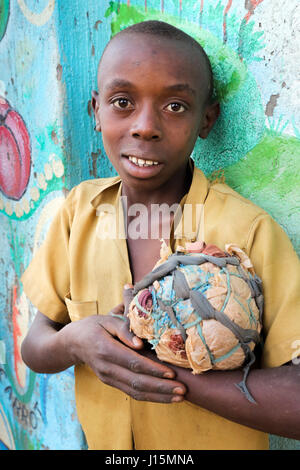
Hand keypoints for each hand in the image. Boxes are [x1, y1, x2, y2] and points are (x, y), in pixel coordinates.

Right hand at [64, 286, 185, 403]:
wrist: (72, 343)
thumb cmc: (93, 326)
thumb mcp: (107, 320)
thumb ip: (124, 329)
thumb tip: (140, 344)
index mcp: (105, 349)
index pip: (132, 363)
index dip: (153, 369)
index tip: (172, 373)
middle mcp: (106, 368)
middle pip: (136, 382)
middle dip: (161, 388)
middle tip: (182, 389)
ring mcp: (107, 378)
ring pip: (135, 392)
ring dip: (159, 397)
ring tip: (179, 397)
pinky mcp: (111, 383)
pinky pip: (131, 393)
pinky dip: (150, 397)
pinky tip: (166, 397)